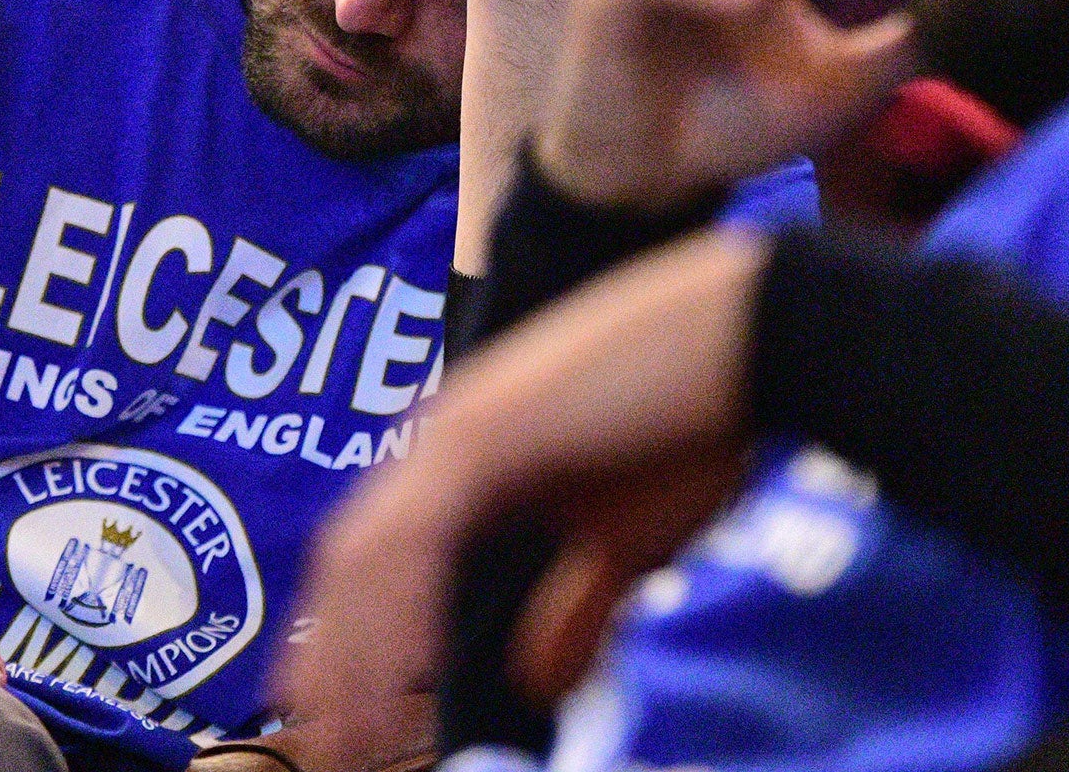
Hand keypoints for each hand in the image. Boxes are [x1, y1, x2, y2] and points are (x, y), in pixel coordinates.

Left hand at [277, 228, 768, 770]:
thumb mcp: (627, 541)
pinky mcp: (483, 436)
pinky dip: (399, 618)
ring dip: (353, 656)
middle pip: (349, 564)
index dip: (345, 640)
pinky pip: (415, 542)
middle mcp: (441, 438)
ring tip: (351, 740)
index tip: (331, 720)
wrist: (744, 338)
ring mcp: (454, 431)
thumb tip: (537, 687)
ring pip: (368, 559)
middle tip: (323, 749)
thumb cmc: (695, 425)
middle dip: (330, 661)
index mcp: (464, 457)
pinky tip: (406, 681)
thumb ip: (575, 606)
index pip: (374, 559)